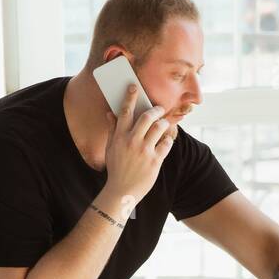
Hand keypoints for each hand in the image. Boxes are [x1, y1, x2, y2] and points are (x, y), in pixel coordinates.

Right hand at [103, 83, 174, 206]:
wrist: (121, 192)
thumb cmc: (116, 169)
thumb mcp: (110, 149)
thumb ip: (112, 130)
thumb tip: (110, 113)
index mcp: (119, 137)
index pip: (125, 112)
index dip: (130, 97)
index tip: (134, 86)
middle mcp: (132, 142)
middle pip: (147, 117)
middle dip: (155, 110)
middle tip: (159, 109)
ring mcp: (144, 152)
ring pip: (159, 128)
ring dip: (164, 123)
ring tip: (164, 123)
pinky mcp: (155, 162)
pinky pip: (166, 144)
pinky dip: (168, 140)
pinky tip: (166, 140)